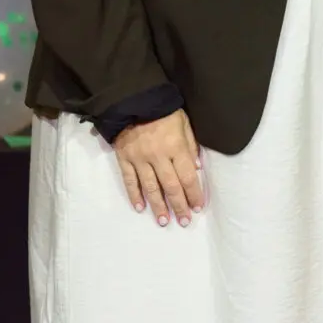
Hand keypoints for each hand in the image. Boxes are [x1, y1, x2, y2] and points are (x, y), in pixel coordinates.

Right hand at [113, 109, 204, 227]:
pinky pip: (130, 181)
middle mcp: (158, 156)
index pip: (188, 177)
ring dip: (158, 206)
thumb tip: (197, 169)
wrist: (134, 101)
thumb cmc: (164, 112)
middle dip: (179, 206)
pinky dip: (134, 195)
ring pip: (150, 188)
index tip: (197, 208)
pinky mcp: (124, 159)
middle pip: (170, 186)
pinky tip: (140, 208)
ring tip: (164, 221)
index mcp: (176, 148)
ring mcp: (140, 159)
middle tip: (184, 222)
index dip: (194, 194)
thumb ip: (191, 146)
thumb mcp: (185, 123)